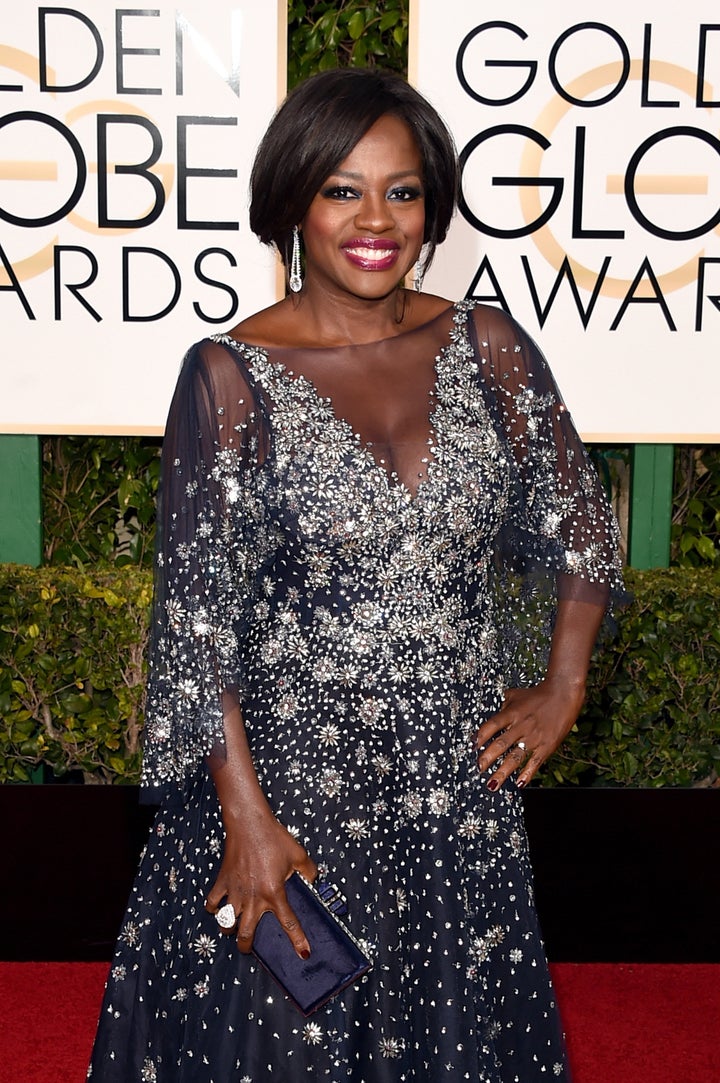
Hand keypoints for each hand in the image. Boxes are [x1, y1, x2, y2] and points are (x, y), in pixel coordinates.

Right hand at [205, 809, 317, 956]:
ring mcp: (235, 891)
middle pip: (246, 934)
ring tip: (233, 928)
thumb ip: (309, 870)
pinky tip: (219, 907)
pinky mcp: (222, 882)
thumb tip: (314, 879)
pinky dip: (213, 908)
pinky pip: (212, 903)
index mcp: (274, 893)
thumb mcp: (298, 854)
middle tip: (249, 947)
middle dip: (246, 946)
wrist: (249, 824)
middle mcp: (253, 897)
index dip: (298, 940)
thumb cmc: (273, 837)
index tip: (303, 953)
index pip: (288, 923)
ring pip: (226, 923)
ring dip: (229, 929)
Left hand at [475, 677, 585, 790]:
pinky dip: (527, 773)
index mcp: (512, 713)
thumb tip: (492, 717)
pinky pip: (535, 761)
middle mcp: (521, 725)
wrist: (563, 694)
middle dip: (487, 758)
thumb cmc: (538, 695)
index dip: (480, 736)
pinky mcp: (547, 745)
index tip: (472, 746)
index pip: (492, 725)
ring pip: (515, 757)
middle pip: (501, 744)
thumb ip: (502, 706)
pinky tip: (519, 783)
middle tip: (478, 768)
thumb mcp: (515, 695)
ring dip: (503, 772)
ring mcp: (534, 737)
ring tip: (493, 784)